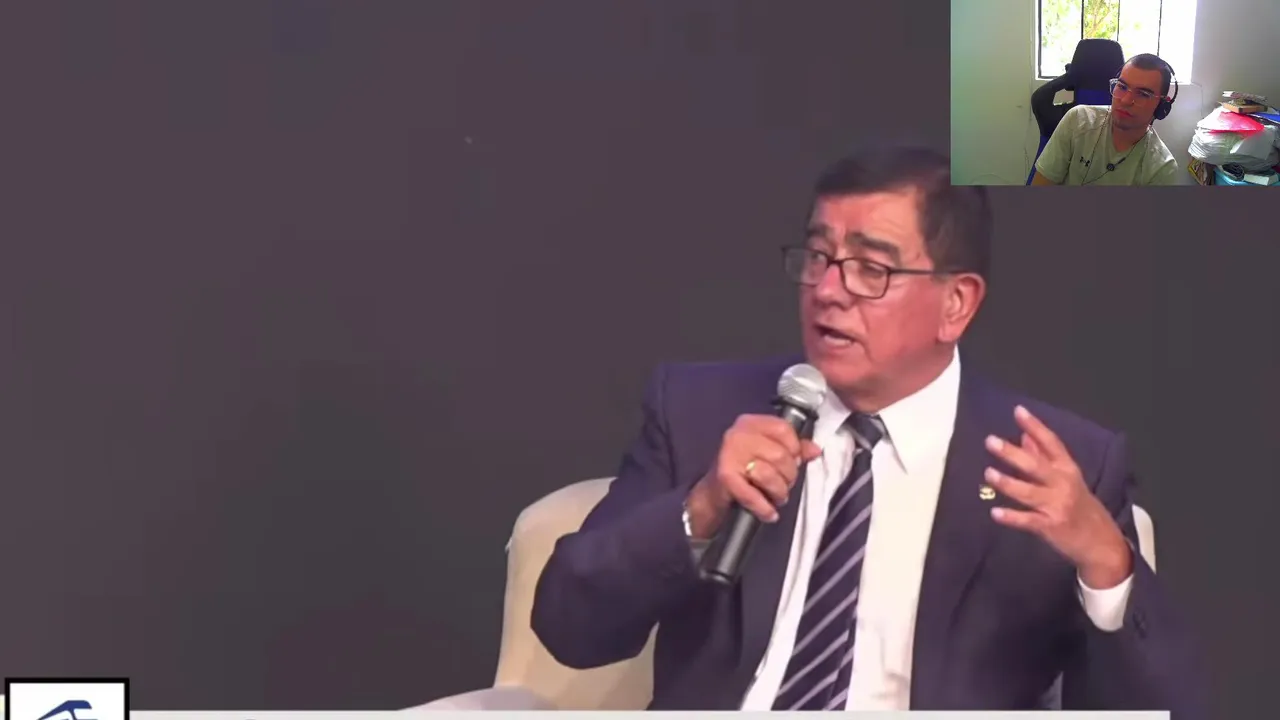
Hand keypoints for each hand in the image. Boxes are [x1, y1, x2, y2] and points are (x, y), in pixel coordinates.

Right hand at [684, 415, 821, 538]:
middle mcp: (737, 434)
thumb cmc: (744, 471)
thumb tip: (815, 450)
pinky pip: (753, 495)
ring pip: (769, 474)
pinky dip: (764, 508)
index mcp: (750, 423)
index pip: (784, 429)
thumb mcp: (768, 454)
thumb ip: (793, 449)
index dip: (794, 449)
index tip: (793, 462)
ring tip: (777, 497)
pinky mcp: (725, 477)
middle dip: (788, 476)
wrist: (712, 494)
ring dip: (778, 492)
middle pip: (780, 454)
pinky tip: (768, 513)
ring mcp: (729, 454)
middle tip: (784, 485)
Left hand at [983, 405, 1131, 588]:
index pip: (1052, 443)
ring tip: (988, 474)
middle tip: (990, 441)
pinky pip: (1028, 521)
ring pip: (1028, 492)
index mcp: (1068, 470)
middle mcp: (1063, 484)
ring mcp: (1057, 506)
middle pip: (1036, 466)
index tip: (1018, 411)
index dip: (1035, 426)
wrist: (1102, 543)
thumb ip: (1045, 457)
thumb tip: (1024, 436)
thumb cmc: (1081, 506)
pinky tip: (995, 512)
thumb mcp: (1068, 479)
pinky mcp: (1051, 527)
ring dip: (1007, 483)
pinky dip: (1012, 517)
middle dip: (1012, 453)